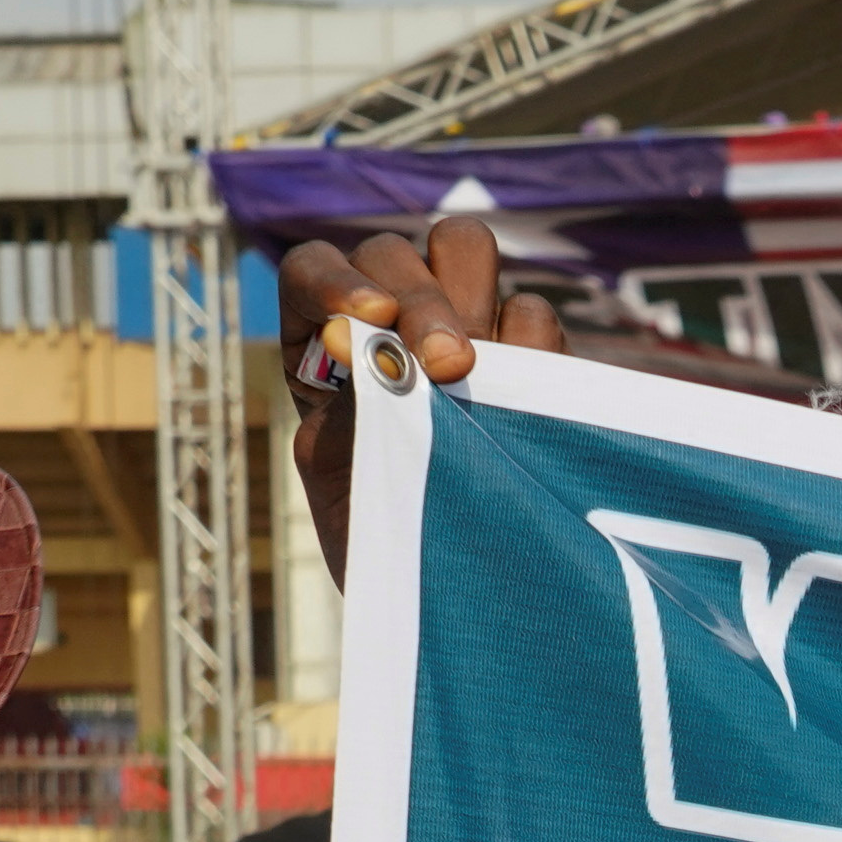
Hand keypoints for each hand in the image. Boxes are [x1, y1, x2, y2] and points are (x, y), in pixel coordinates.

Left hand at [276, 219, 567, 590]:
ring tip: (476, 374)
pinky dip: (528, 347)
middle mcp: (388, 322)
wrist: (457, 593)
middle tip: (447, 365)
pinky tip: (521, 400)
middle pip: (394, 251)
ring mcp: (460, 329)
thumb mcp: (346, 483)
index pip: (310, 270)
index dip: (335, 281)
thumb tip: (378, 354)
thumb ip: (352, 413)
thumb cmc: (384, 541)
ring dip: (471, 299)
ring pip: (464, 248)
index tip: (370, 320)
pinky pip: (531, 313)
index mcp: (322, 346)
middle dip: (419, 299)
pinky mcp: (523, 356)